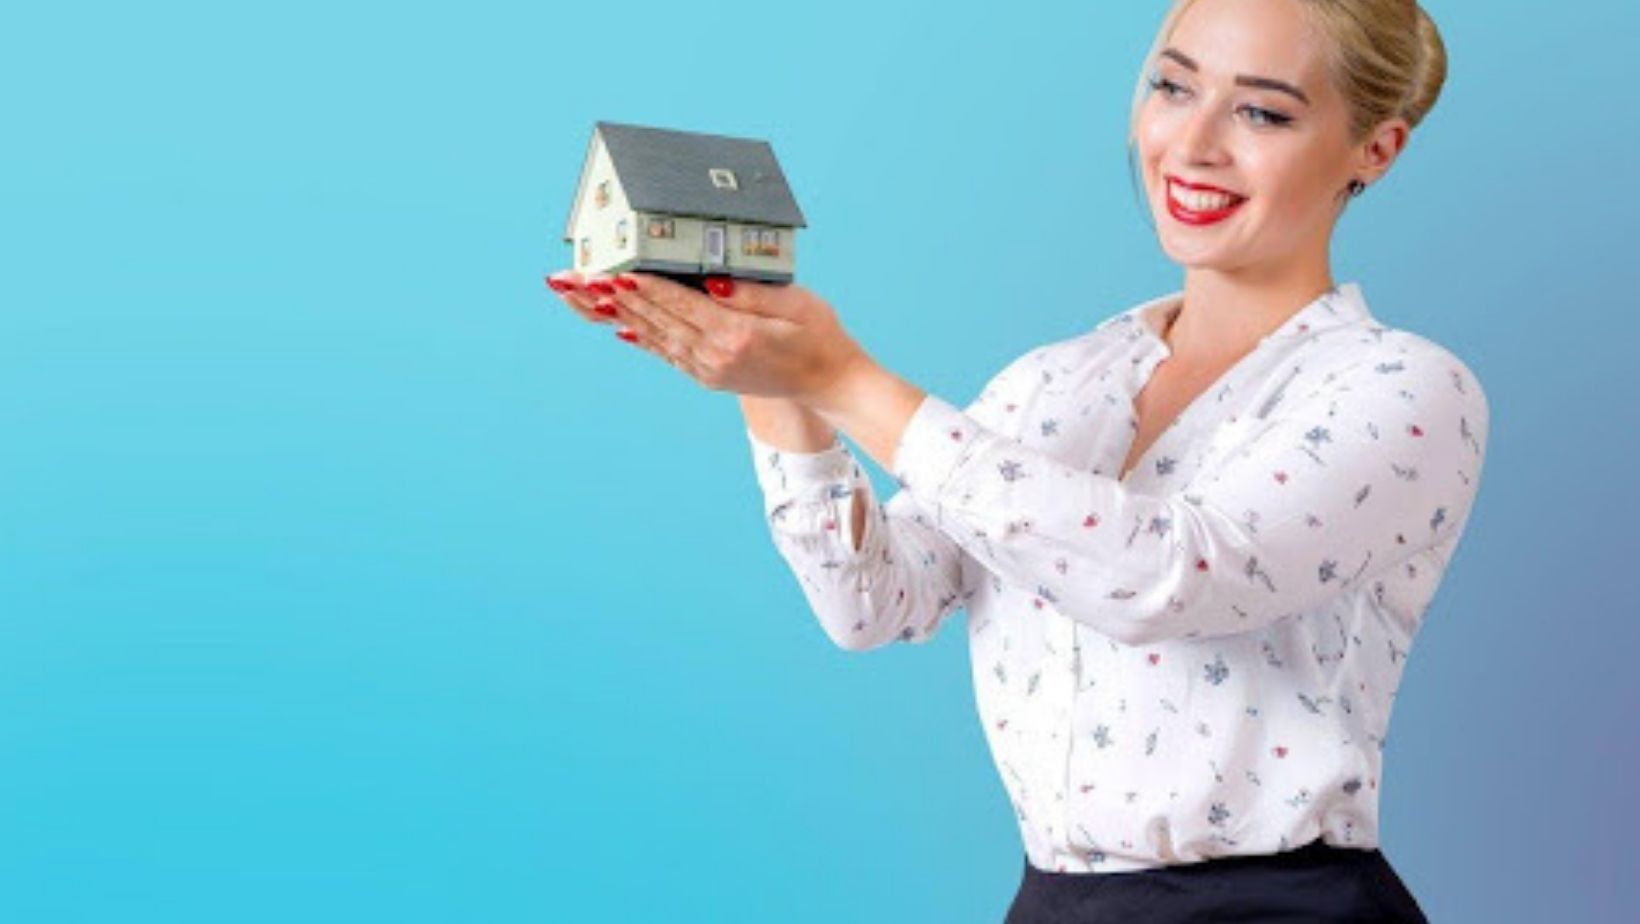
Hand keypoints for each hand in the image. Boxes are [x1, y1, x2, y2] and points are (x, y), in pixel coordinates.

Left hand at [544, 269, 870, 404]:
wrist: (830, 385)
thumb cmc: (820, 336)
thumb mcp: (797, 304)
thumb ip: (751, 293)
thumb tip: (709, 281)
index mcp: (737, 336)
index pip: (681, 304)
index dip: (645, 287)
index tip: (613, 272)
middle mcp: (715, 357)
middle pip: (656, 321)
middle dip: (612, 298)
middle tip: (575, 279)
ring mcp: (708, 371)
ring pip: (654, 337)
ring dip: (617, 314)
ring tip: (583, 295)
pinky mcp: (708, 376)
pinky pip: (667, 352)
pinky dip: (640, 336)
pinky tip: (618, 324)